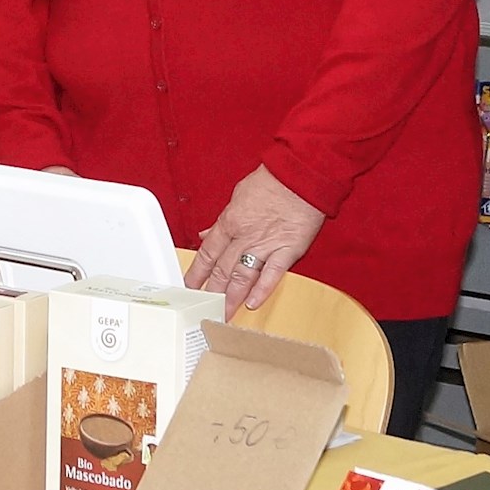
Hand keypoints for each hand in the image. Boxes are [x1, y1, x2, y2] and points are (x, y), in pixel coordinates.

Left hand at [186, 165, 325, 315]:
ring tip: (223, 314)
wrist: (300, 176)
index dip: (196, 273)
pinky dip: (262, 290)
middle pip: (223, 270)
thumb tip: (207, 234)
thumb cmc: (271, 182)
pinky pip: (272, 274)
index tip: (189, 287)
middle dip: (211, 292)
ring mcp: (266, 245)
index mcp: (230, 222)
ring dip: (232, 297)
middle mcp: (245, 236)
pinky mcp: (288, 250)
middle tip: (204, 308)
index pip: (207, 254)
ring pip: (243, 276)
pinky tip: (252, 303)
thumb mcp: (238, 196)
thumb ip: (222, 221)